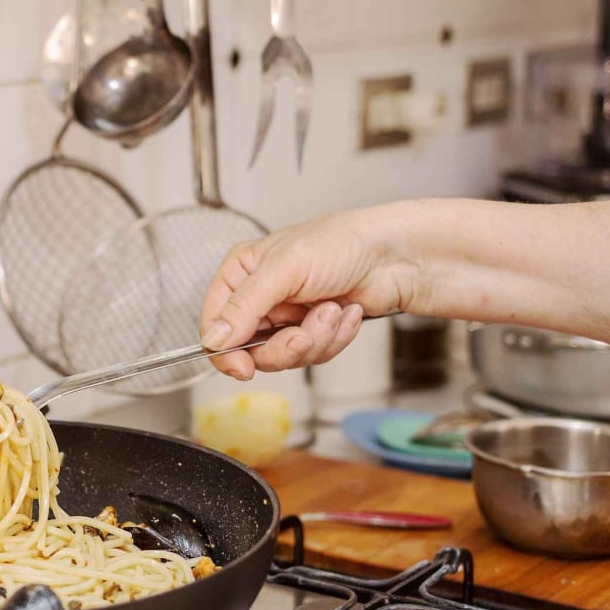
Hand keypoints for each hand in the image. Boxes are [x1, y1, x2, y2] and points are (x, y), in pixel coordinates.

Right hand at [198, 206, 418, 379]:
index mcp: (242, 273)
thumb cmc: (343, 243)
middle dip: (283, 345)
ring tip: (332, 311)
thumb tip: (214, 338)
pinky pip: (313, 355)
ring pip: (284, 356)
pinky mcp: (315, 330)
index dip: (224, 350)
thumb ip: (244, 306)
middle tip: (301, 334)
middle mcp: (261, 297)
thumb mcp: (284, 269)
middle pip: (249, 349)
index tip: (242, 367)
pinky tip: (346, 313)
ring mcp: (288, 316)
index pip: (214, 323)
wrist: (395, 256)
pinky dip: (333, 338)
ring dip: (314, 338)